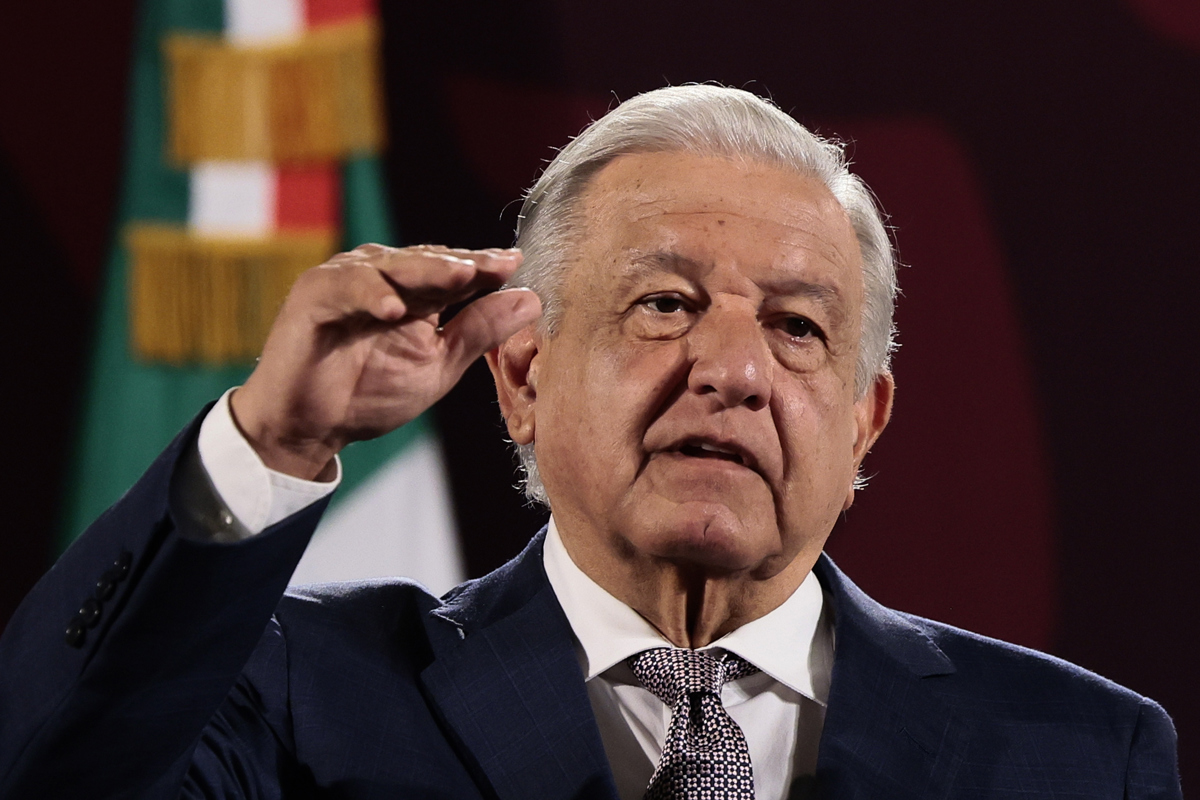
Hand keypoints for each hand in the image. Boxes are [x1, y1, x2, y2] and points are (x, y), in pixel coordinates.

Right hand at [231, 244, 540, 479]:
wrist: (310, 427)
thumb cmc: (369, 394)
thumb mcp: (437, 365)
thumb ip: (478, 332)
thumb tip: (532, 301)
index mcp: (413, 291)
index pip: (454, 270)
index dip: (485, 267)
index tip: (517, 264)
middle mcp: (380, 275)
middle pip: (427, 262)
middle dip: (463, 263)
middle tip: (496, 265)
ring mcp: (345, 280)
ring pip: (391, 267)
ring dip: (425, 270)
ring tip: (460, 276)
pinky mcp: (313, 295)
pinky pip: (344, 288)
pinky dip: (369, 294)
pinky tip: (393, 308)